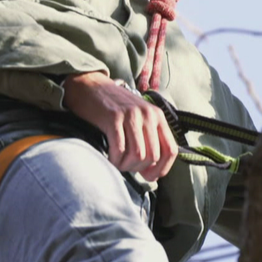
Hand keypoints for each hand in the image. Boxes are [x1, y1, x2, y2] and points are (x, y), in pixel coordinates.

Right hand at [62, 72, 178, 181]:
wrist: (90, 86)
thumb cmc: (113, 107)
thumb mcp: (138, 117)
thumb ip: (148, 137)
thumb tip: (153, 171)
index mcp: (157, 116)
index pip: (171, 150)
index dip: (161, 169)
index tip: (148, 175)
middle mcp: (148, 114)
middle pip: (153, 156)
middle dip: (139, 168)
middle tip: (126, 165)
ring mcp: (131, 115)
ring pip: (138, 155)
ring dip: (126, 165)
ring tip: (118, 162)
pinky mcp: (113, 117)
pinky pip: (119, 149)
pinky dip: (115, 160)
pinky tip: (109, 158)